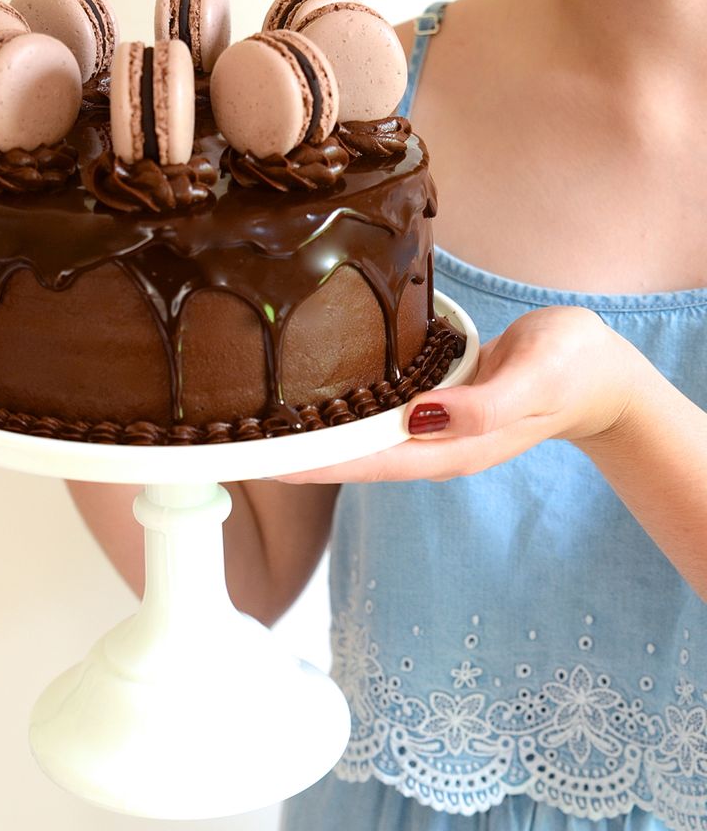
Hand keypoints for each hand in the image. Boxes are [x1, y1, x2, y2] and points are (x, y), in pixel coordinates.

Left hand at [278, 306, 642, 483]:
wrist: (600, 375)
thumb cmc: (572, 367)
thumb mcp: (537, 376)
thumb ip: (485, 404)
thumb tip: (426, 418)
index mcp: (450, 449)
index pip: (364, 463)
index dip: (310, 462)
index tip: (256, 459)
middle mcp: (432, 448)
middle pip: (349, 460)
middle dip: (294, 455)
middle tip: (231, 442)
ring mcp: (431, 432)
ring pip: (357, 441)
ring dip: (309, 436)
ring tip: (253, 423)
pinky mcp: (432, 409)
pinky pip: (374, 417)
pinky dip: (338, 412)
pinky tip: (309, 399)